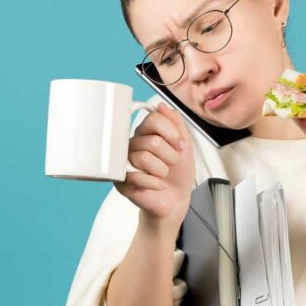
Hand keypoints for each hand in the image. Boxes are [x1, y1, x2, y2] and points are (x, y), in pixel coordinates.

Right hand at [113, 102, 194, 228]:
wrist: (175, 199)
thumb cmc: (178, 173)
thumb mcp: (185, 146)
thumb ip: (176, 124)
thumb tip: (162, 106)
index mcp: (146, 133)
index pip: (153, 119)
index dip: (171, 132)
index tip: (181, 145)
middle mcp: (133, 144)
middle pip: (152, 141)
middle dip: (170, 156)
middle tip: (172, 164)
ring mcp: (125, 162)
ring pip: (144, 158)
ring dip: (162, 170)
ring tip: (162, 175)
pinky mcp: (120, 180)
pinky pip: (136, 176)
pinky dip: (153, 183)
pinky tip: (156, 185)